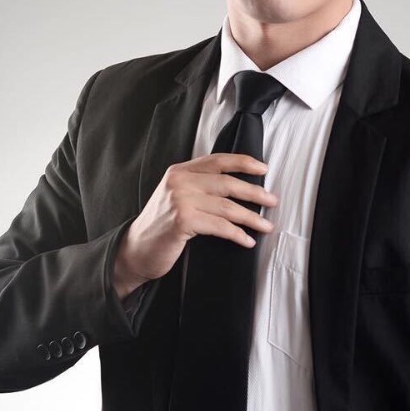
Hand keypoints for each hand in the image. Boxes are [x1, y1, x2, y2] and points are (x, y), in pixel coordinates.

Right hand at [111, 153, 278, 298]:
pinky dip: (237, 234)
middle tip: (273, 201)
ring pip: (227, 206)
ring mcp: (180, 200)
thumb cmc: (162, 226)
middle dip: (254, 193)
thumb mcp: (177, 197)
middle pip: (227, 183)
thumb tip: (239, 187)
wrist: (136, 250)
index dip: (243, 163)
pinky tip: (247, 241)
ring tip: (267, 226)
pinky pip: (220, 226)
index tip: (264, 169)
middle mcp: (179, 181)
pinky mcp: (183, 221)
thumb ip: (199, 186)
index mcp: (179, 171)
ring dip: (251, 217)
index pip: (217, 160)